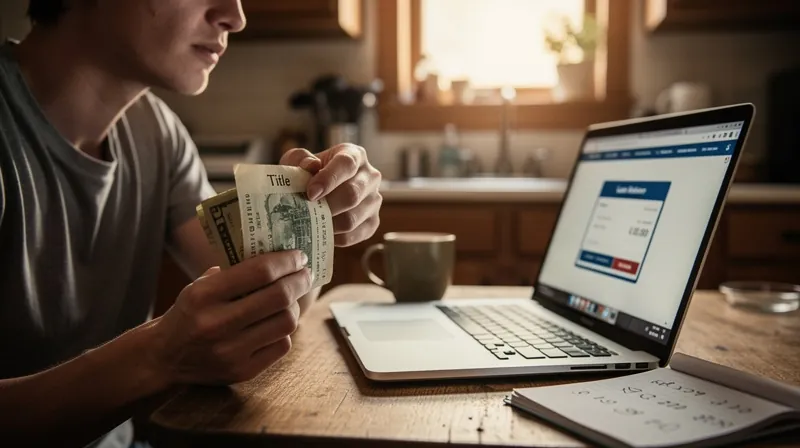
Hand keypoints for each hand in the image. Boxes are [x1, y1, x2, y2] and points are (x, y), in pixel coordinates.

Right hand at [150, 251, 311, 384]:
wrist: (164, 357)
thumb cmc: (190, 313)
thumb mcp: (200, 286)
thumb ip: (234, 272)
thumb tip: (279, 254)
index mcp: (203, 295)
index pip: (259, 271)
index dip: (286, 261)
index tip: (299, 256)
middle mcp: (216, 324)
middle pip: (279, 296)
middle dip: (300, 280)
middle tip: (305, 273)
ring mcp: (230, 352)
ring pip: (286, 322)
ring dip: (295, 306)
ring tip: (292, 298)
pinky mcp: (242, 372)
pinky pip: (282, 345)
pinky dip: (284, 330)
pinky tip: (277, 322)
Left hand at [281, 144, 381, 246]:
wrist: (318, 192)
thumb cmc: (308, 173)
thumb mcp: (299, 161)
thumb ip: (300, 159)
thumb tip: (310, 166)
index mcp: (354, 155)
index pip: (347, 164)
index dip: (329, 179)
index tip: (311, 193)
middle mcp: (370, 176)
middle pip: (352, 194)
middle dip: (326, 206)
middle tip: (307, 212)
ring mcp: (374, 200)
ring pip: (352, 218)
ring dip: (328, 223)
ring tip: (311, 222)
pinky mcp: (373, 222)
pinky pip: (354, 235)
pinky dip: (334, 237)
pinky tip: (321, 231)